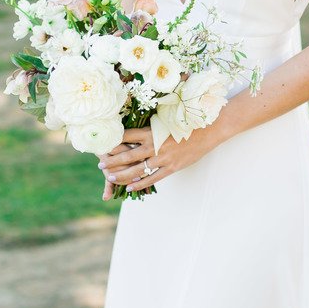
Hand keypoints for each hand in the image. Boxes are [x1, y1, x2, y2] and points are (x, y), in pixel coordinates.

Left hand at [98, 122, 218, 196]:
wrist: (208, 130)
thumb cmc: (187, 123)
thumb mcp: (167, 120)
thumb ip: (152, 125)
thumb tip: (138, 122)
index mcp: (152, 131)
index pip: (127, 136)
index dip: (113, 140)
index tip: (103, 144)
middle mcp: (155, 145)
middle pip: (128, 155)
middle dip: (112, 161)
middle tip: (101, 164)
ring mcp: (163, 158)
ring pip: (138, 169)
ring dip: (122, 174)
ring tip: (110, 178)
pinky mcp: (171, 167)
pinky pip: (152, 178)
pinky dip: (140, 183)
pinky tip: (130, 187)